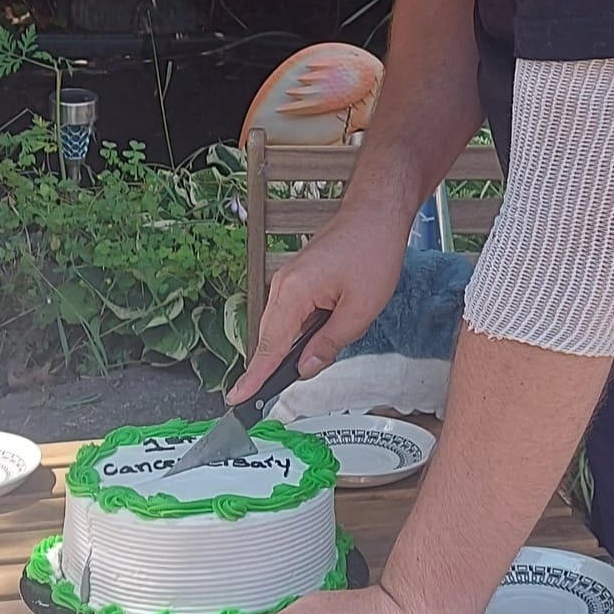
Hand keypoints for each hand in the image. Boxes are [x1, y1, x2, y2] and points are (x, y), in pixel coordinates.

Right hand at [228, 204, 408, 403]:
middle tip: (264, 400)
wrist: (376, 213)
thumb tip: (306, 368)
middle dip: (269, 368)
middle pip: (270, 338)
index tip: (237, 398)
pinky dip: (295, 332)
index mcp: (294, 293)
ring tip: (294, 373)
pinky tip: (311, 343)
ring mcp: (289, 279)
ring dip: (286, 349)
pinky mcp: (298, 277)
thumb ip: (330, 343)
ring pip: (280, 326)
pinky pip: (290, 313)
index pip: (269, 347)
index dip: (254, 377)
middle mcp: (283, 285)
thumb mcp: (360, 309)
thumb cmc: (372, 252)